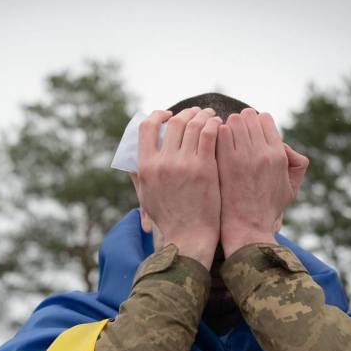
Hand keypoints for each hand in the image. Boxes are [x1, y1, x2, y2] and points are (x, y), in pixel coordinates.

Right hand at [133, 107, 221, 268]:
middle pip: (174, 122)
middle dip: (186, 112)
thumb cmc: (168, 220)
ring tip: (210, 115)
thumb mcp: (146, 198)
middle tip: (196, 111)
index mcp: (146, 167)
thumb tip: (131, 162)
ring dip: (203, 115)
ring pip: (194, 125)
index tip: (167, 114)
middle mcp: (163, 162)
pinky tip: (219, 127)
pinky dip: (214, 126)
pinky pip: (210, 136)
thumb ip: (138, 178)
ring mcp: (184, 164)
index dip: (157, 115)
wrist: (189, 238)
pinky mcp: (205, 168)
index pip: (146, 127)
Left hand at [216, 108, 307, 257]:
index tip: (247, 130)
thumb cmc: (267, 210)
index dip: (255, 122)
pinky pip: (220, 134)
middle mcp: (263, 152)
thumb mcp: (290, 188)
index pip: (264, 118)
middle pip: (248, 116)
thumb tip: (285, 146)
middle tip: (232, 132)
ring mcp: (243, 156)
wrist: (247, 228)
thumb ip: (295, 165)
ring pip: (233, 122)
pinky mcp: (225, 162)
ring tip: (222, 137)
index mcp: (278, 154)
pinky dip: (215, 135)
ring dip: (227, 126)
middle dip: (240, 121)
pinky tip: (212, 145)